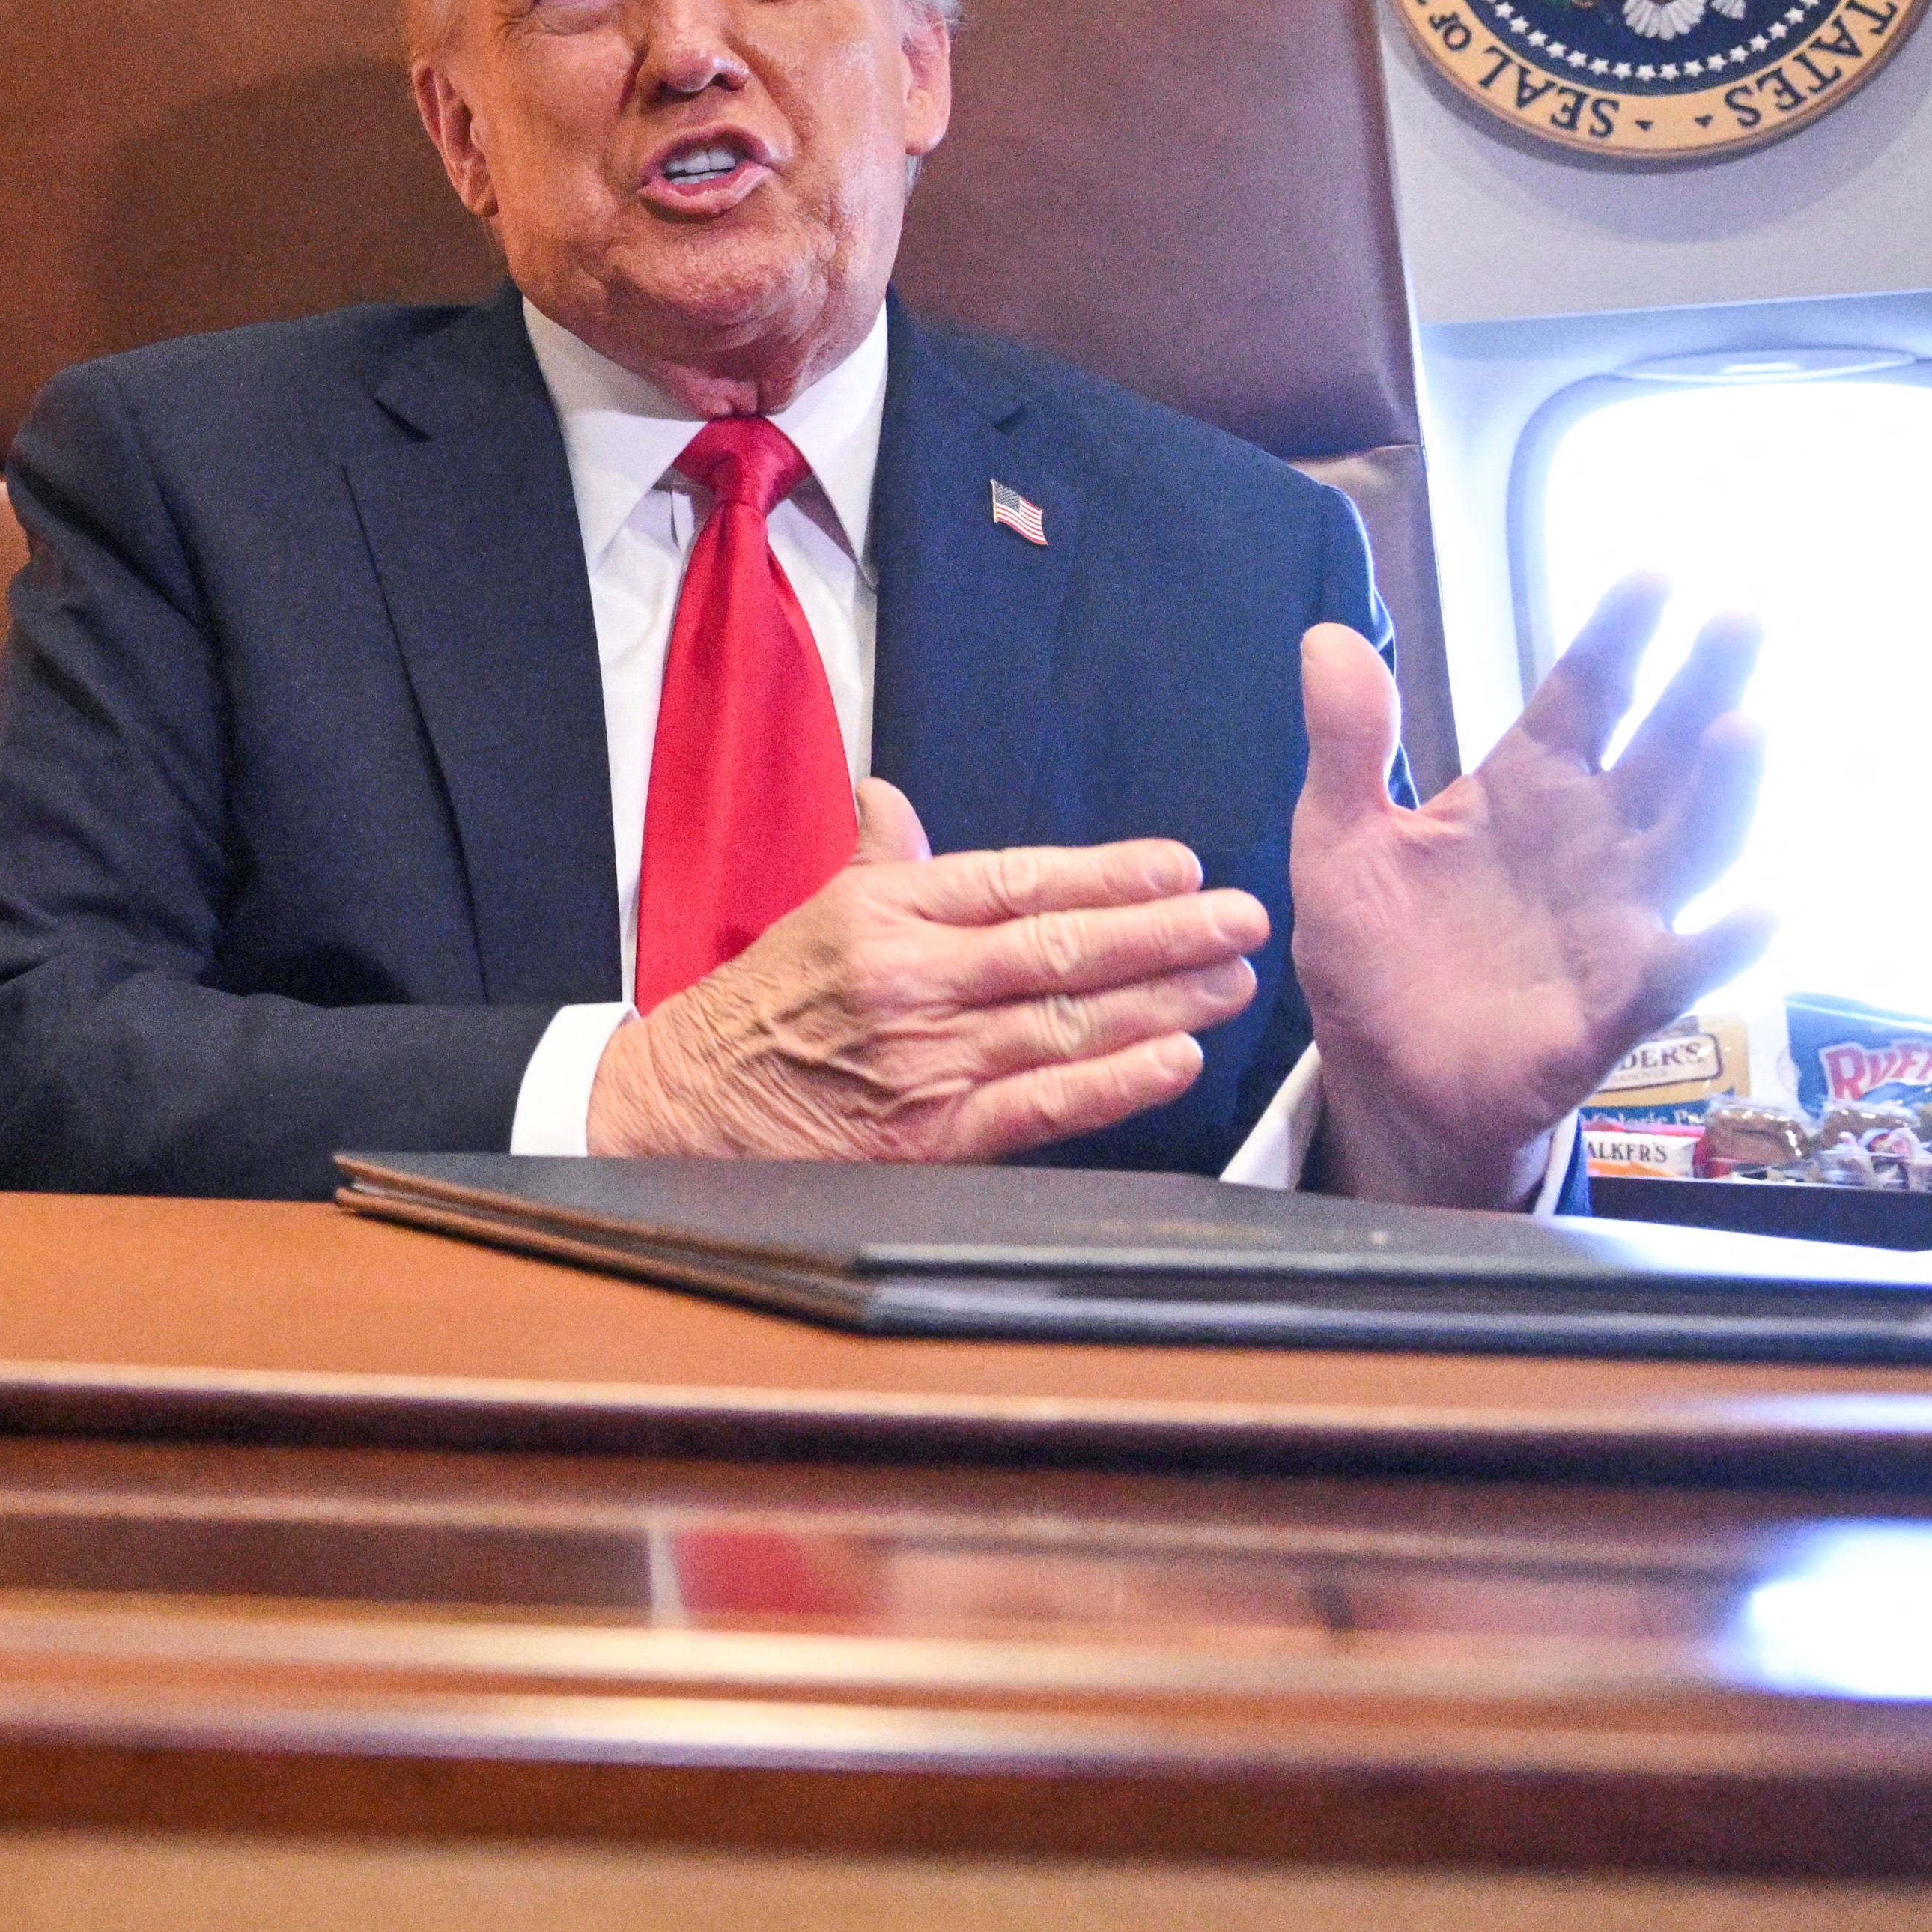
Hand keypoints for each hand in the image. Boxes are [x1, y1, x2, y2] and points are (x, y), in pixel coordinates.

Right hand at [588, 779, 1268, 1159]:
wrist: (690, 1105)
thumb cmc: (767, 1005)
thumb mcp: (814, 912)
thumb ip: (879, 860)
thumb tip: (894, 798)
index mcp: (884, 909)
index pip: (1015, 879)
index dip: (1106, 874)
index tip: (1179, 867)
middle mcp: (912, 975)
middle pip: (1059, 946)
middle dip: (1164, 932)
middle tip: (1241, 918)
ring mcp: (926, 1057)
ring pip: (1067, 1020)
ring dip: (1163, 1001)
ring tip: (1233, 982)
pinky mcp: (935, 1133)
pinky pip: (1041, 1103)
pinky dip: (1114, 1083)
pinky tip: (1173, 1060)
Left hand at [1295, 578, 1767, 1209]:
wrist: (1384, 1073)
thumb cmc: (1377, 948)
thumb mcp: (1340, 836)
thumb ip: (1347, 741)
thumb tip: (1329, 634)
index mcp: (1524, 789)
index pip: (1583, 696)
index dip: (1616, 638)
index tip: (1656, 574)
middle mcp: (1590, 842)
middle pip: (1662, 749)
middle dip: (1702, 684)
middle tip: (1739, 618)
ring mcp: (1614, 919)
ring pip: (1690, 844)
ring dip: (1724, 789)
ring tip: (1745, 726)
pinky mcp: (1616, 1004)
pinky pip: (1682, 968)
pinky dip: (1722, 942)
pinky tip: (1758, 911)